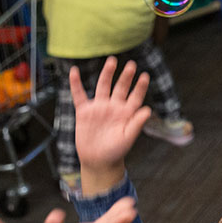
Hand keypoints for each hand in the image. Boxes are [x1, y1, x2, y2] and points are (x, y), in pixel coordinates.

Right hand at [70, 58, 149, 192]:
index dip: (140, 87)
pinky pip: (79, 95)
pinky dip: (75, 84)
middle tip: (132, 65)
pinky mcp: (84, 111)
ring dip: (107, 74)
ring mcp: (99, 107)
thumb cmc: (115, 151)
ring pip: (103, 86)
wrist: (98, 161)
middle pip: (120, 87)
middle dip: (125, 76)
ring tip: (112, 61)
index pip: (135, 96)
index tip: (145, 76)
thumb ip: (137, 123)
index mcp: (126, 113)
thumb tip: (148, 110)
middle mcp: (113, 107)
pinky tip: (74, 71)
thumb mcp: (128, 138)